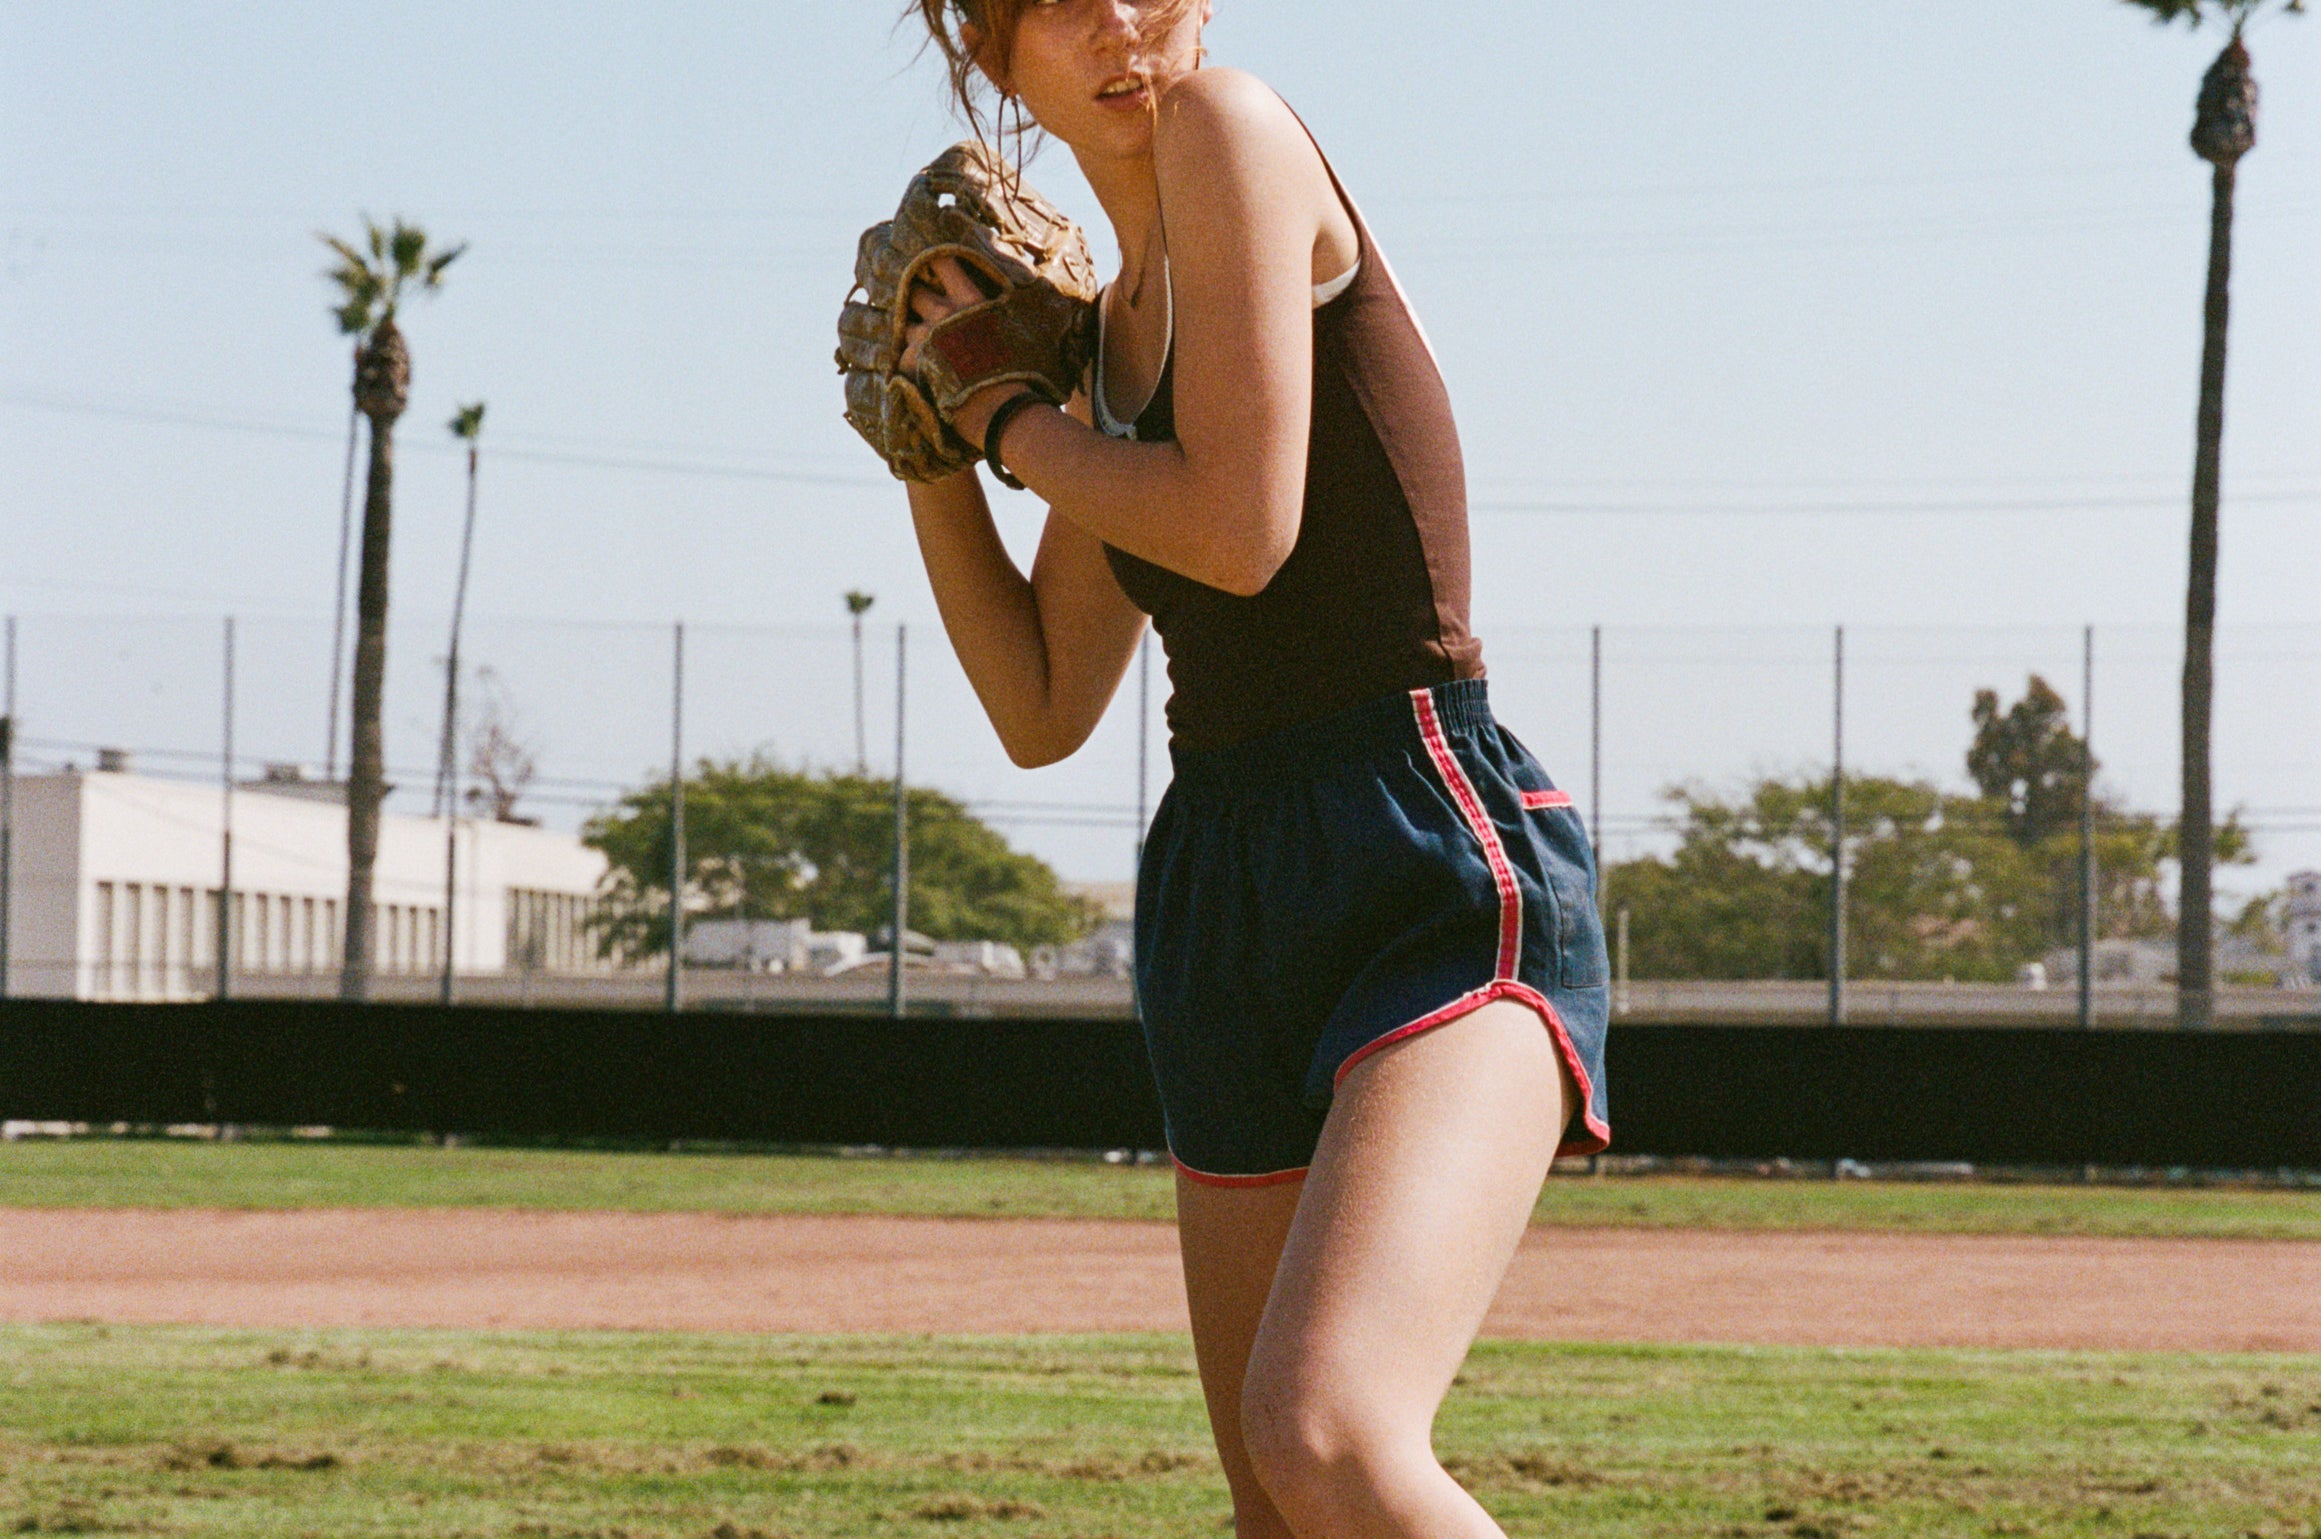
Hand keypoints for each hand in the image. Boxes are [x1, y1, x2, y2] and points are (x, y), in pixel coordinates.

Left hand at [900, 256, 1025, 450]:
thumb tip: (1012, 291)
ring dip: (913, 335)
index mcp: (971, 300)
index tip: (929, 264)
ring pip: (906, 326)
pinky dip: (909, 366)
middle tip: (925, 311)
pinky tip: (923, 376)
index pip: (943, 263)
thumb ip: (1005, 308)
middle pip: (915, 292)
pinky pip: (901, 358)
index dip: (933, 261)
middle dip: (917, 300)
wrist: (1005, 411)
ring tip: (925, 350)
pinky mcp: (914, 364)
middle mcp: (944, 314)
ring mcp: (926, 338)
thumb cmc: (1022, 372)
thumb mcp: (1021, 329)